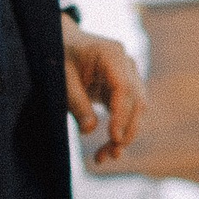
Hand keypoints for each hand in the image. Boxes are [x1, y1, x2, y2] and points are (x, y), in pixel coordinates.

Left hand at [61, 16, 144, 167]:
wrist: (63, 41)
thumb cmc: (61, 55)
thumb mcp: (62, 77)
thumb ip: (76, 102)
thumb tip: (89, 130)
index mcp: (112, 55)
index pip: (124, 87)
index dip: (122, 114)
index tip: (113, 137)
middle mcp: (126, 64)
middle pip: (137, 101)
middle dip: (126, 131)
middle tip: (109, 154)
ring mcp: (129, 76)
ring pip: (137, 111)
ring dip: (125, 135)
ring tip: (105, 157)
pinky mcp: (124, 89)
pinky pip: (128, 113)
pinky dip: (120, 131)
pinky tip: (109, 149)